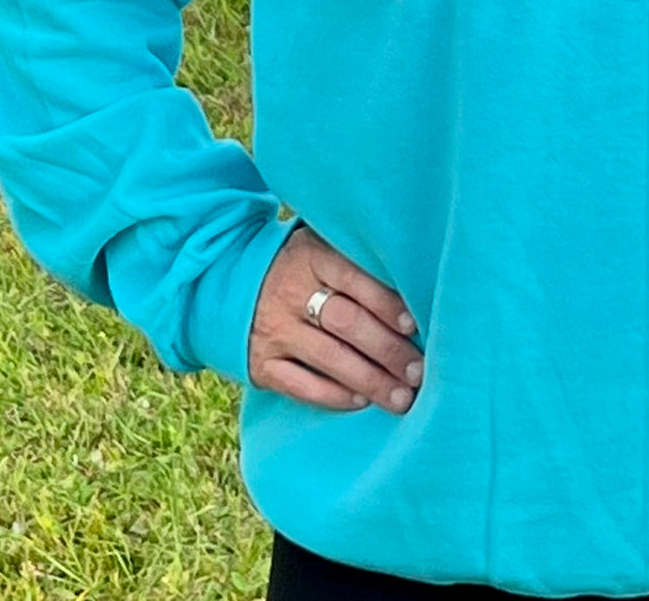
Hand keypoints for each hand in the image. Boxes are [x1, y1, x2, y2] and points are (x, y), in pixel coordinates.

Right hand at [247, 222, 424, 415]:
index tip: (414, 325)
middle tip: (419, 371)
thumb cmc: (300, 265)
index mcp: (312, 257)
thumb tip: (417, 281)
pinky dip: (333, 396)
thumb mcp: (321, 246)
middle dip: (388, 350)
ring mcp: (274, 330)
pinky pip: (300, 386)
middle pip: (346, 323)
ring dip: (370, 381)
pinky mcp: (260, 363)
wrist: (229, 282)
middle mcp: (291, 292)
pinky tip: (362, 402)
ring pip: (329, 358)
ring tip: (402, 398)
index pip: (354, 279)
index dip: (386, 303)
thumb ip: (358, 259)